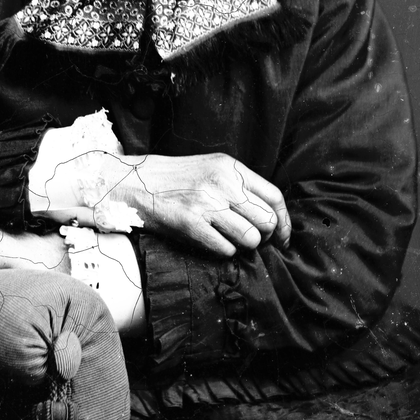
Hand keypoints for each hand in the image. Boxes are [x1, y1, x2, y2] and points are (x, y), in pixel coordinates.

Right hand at [82, 152, 290, 256]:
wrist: (135, 182)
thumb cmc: (175, 179)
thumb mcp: (211, 169)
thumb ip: (239, 185)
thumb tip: (269, 216)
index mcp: (230, 167)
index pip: (274, 197)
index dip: (285, 223)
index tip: (283, 238)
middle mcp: (222, 182)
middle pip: (266, 221)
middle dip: (264, 238)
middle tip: (253, 242)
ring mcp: (206, 202)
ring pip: (250, 238)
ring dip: (243, 247)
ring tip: (228, 241)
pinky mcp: (190, 223)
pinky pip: (225, 249)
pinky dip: (223, 252)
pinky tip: (211, 243)